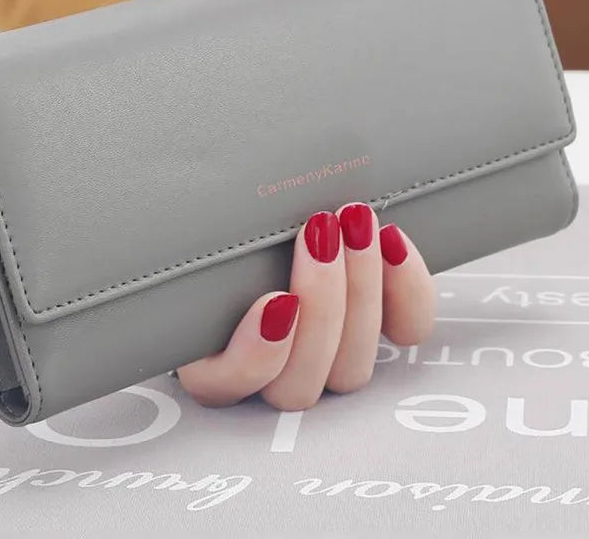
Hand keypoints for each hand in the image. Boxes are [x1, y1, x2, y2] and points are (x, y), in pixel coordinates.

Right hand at [176, 203, 434, 409]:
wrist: (271, 203)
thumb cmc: (224, 218)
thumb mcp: (202, 230)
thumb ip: (197, 242)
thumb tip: (180, 204)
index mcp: (209, 354)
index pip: (225, 385)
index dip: (256, 355)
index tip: (275, 300)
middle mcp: (270, 372)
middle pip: (300, 382)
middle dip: (322, 304)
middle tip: (320, 229)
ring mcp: (328, 358)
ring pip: (352, 368)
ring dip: (361, 291)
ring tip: (355, 222)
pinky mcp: (377, 328)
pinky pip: (405, 335)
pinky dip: (408, 294)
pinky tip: (394, 243)